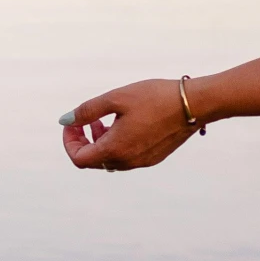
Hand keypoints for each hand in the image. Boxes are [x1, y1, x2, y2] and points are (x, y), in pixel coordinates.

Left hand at [60, 78, 197, 171]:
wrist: (193, 105)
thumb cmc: (154, 97)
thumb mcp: (116, 98)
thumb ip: (87, 111)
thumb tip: (66, 121)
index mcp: (115, 149)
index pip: (79, 158)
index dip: (69, 142)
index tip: (72, 123)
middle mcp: (127, 162)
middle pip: (93, 160)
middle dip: (84, 140)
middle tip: (86, 119)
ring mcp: (141, 162)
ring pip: (110, 159)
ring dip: (100, 142)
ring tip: (104, 118)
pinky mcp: (153, 157)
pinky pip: (126, 157)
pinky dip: (116, 144)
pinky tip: (124, 123)